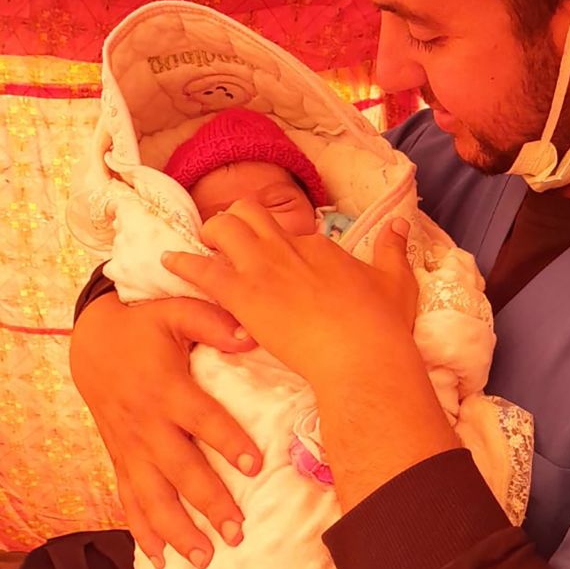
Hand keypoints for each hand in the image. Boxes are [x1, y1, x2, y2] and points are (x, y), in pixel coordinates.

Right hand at [70, 291, 260, 568]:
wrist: (90, 340)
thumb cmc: (142, 325)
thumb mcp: (174, 310)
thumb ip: (211, 321)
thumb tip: (250, 336)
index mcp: (165, 388)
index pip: (202, 419)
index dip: (228, 440)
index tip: (255, 465)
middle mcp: (146, 424)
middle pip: (179, 469)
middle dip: (208, 502)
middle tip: (237, 531)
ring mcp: (130, 447)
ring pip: (152, 496)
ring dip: (177, 530)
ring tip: (206, 558)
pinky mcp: (120, 459)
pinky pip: (128, 500)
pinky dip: (143, 532)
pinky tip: (161, 560)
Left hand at [162, 203, 417, 388]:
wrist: (361, 354)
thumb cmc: (382, 324)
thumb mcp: (397, 281)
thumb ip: (394, 250)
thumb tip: (401, 225)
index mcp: (319, 246)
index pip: (290, 232)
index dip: (279, 244)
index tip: (276, 261)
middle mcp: (288, 247)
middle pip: (250, 214)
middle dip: (235, 222)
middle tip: (229, 241)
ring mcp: (263, 268)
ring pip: (223, 227)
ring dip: (210, 234)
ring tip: (201, 247)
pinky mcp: (243, 294)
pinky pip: (202, 268)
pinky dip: (182, 263)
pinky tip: (168, 262)